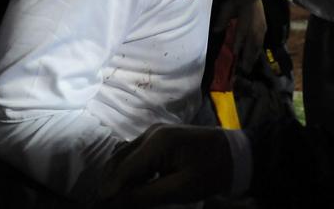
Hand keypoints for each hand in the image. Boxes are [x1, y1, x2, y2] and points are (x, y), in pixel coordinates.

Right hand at [99, 124, 232, 207]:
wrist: (233, 153)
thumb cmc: (210, 171)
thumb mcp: (179, 188)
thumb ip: (145, 195)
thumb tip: (114, 202)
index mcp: (157, 141)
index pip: (123, 170)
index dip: (109, 192)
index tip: (100, 208)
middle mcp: (151, 132)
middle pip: (118, 161)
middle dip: (110, 186)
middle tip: (105, 207)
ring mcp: (154, 133)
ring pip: (124, 158)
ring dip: (118, 180)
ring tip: (118, 202)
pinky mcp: (158, 138)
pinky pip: (135, 156)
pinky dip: (129, 173)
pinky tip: (132, 190)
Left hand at [212, 0, 266, 72]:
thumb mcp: (227, 5)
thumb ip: (222, 18)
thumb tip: (216, 31)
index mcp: (246, 18)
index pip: (242, 33)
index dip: (239, 45)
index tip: (235, 55)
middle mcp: (255, 24)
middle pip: (252, 42)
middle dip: (248, 56)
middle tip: (244, 70)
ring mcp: (261, 26)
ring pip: (258, 43)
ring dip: (254, 55)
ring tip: (249, 67)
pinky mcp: (264, 27)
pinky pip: (261, 41)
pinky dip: (258, 50)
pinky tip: (255, 56)